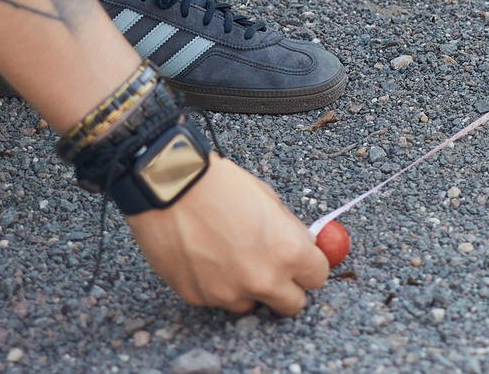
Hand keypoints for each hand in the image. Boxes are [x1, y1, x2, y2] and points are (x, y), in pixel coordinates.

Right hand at [125, 155, 330, 314]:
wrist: (170, 186)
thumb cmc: (220, 184)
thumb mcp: (268, 199)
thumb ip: (289, 230)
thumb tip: (303, 246)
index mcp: (288, 252)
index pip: (318, 277)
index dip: (309, 267)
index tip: (301, 262)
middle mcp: (263, 280)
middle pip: (292, 304)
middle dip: (287, 288)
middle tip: (273, 269)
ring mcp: (229, 294)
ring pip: (251, 304)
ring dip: (248, 288)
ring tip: (228, 256)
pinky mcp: (199, 298)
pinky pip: (217, 298)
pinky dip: (215, 284)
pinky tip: (204, 256)